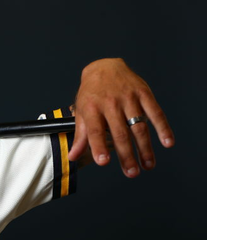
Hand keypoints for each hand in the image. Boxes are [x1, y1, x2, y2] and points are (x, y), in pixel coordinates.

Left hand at [69, 58, 174, 177]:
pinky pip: (155, 112)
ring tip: (148, 165)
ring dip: (145, 147)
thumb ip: (81, 135)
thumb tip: (73, 156)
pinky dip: (163, 127)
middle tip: (131, 173)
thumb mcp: (82, 112)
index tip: (104, 162)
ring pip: (138, 126)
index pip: (95, 130)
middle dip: (126, 155)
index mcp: (92, 108)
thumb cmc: (92, 94)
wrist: (104, 66)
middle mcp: (110, 103)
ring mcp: (129, 98)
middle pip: (120, 133)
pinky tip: (167, 142)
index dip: (99, 147)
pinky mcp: (144, 93)